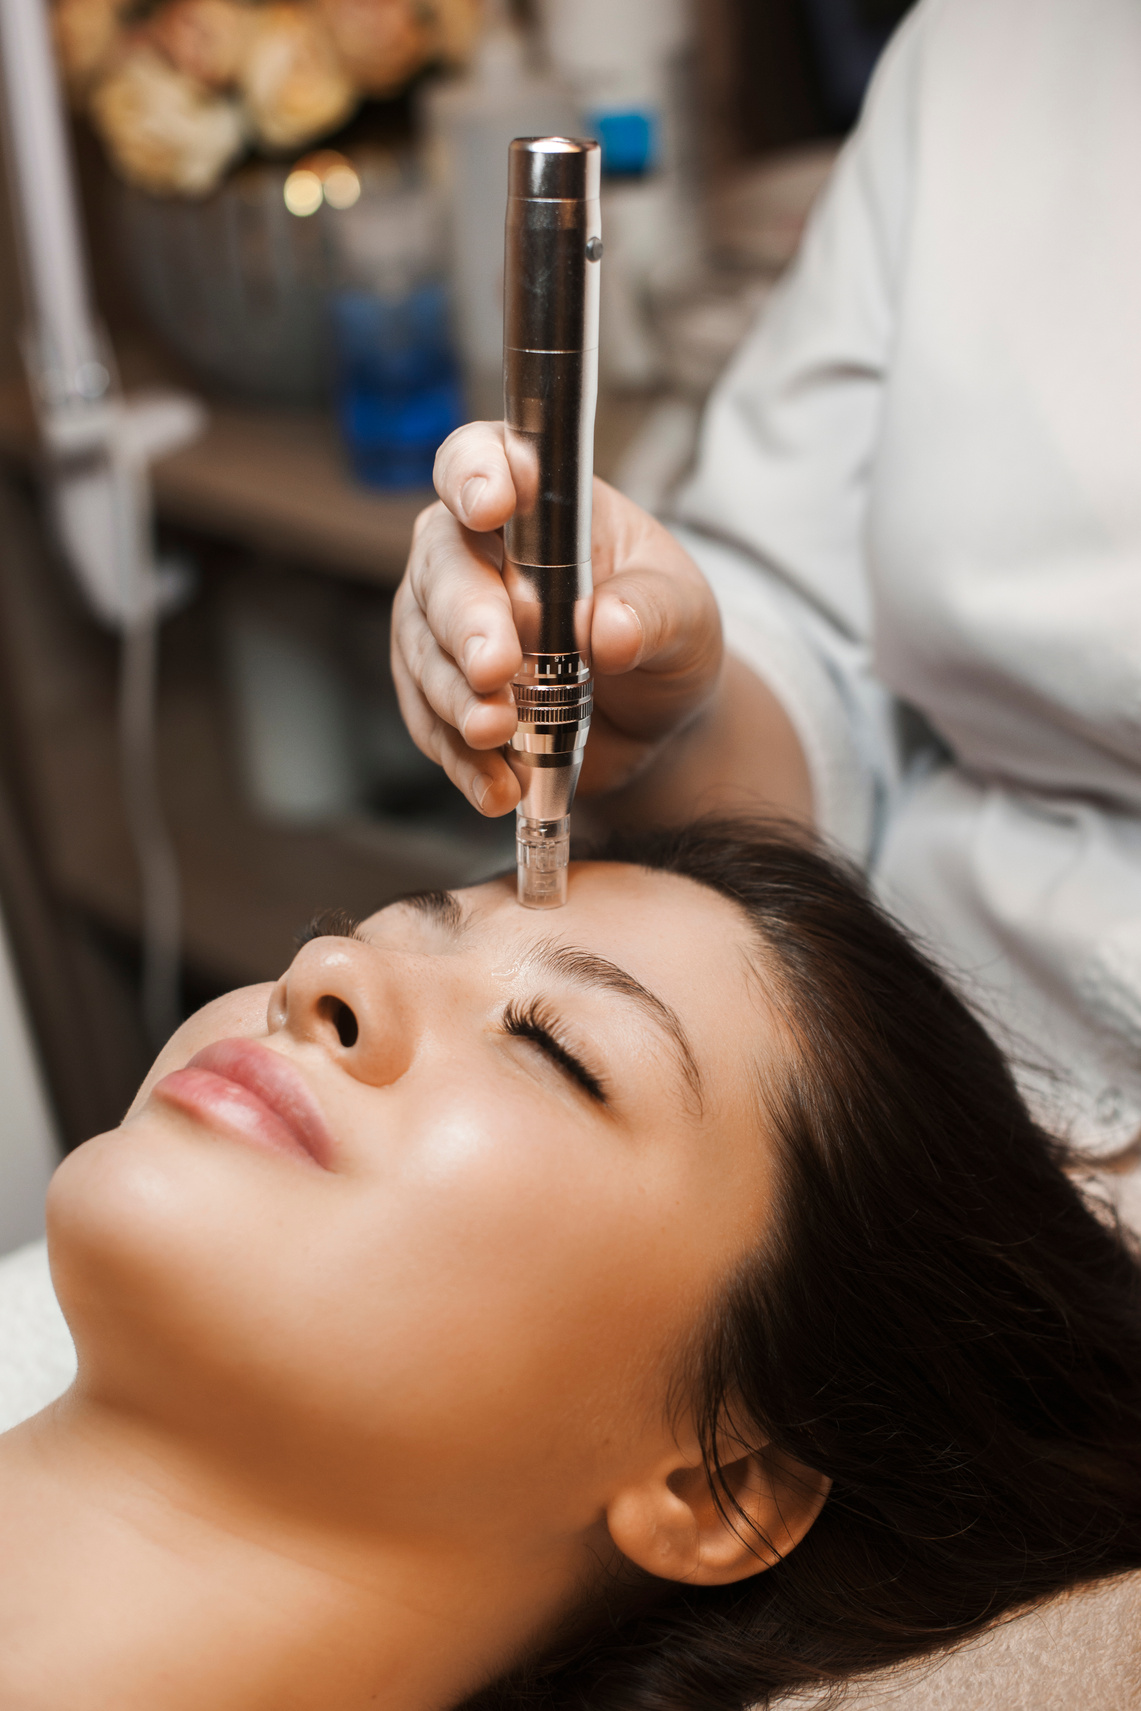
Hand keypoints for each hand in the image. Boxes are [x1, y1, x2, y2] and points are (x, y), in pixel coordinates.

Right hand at [391, 421, 722, 816]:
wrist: (655, 717)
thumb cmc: (663, 631)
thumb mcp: (685, 614)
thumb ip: (652, 612)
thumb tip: (610, 629)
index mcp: (533, 501)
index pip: (480, 460)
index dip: (475, 475)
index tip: (492, 507)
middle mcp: (473, 552)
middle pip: (441, 568)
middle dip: (466, 621)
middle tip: (496, 669)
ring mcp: (444, 624)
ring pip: (422, 650)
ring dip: (457, 699)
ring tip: (500, 737)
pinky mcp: (438, 690)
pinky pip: (429, 723)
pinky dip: (462, 759)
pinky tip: (498, 788)